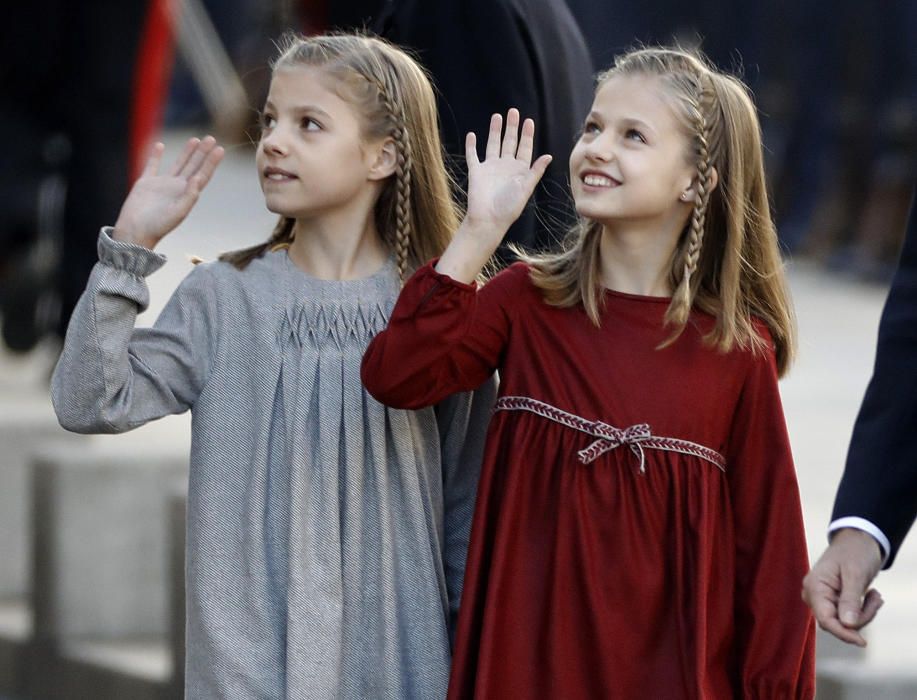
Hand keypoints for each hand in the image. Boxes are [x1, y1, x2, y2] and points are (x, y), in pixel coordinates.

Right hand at [113, 136, 224, 249]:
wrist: (135, 232)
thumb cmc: (158, 226)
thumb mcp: (178, 212)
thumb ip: (189, 196)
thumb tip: (198, 178)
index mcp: (187, 195)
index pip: (203, 175)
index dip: (211, 163)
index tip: (220, 149)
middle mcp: (177, 189)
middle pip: (194, 167)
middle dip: (203, 153)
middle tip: (211, 138)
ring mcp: (162, 185)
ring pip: (178, 164)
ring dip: (187, 153)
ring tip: (195, 139)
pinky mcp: (145, 183)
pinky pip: (152, 166)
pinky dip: (156, 155)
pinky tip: (161, 145)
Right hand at [464, 109, 551, 235]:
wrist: (488, 220)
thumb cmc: (509, 208)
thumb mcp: (526, 188)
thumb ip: (535, 171)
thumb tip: (549, 156)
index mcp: (519, 171)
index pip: (525, 148)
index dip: (527, 135)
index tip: (528, 121)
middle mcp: (505, 167)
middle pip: (510, 142)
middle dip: (512, 127)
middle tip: (513, 112)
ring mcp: (490, 168)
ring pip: (493, 145)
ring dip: (495, 131)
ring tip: (497, 116)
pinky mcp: (477, 172)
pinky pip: (473, 156)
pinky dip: (471, 146)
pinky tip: (472, 135)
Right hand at [801, 528, 883, 645]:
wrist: (857, 540)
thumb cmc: (854, 552)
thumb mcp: (855, 574)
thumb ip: (850, 599)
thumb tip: (848, 625)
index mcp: (814, 587)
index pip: (826, 619)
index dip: (843, 633)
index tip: (862, 642)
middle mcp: (814, 595)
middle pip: (837, 623)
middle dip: (861, 617)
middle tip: (876, 598)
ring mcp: (822, 599)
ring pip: (844, 622)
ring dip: (864, 612)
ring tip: (875, 594)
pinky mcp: (831, 601)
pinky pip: (847, 616)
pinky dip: (862, 610)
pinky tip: (870, 596)